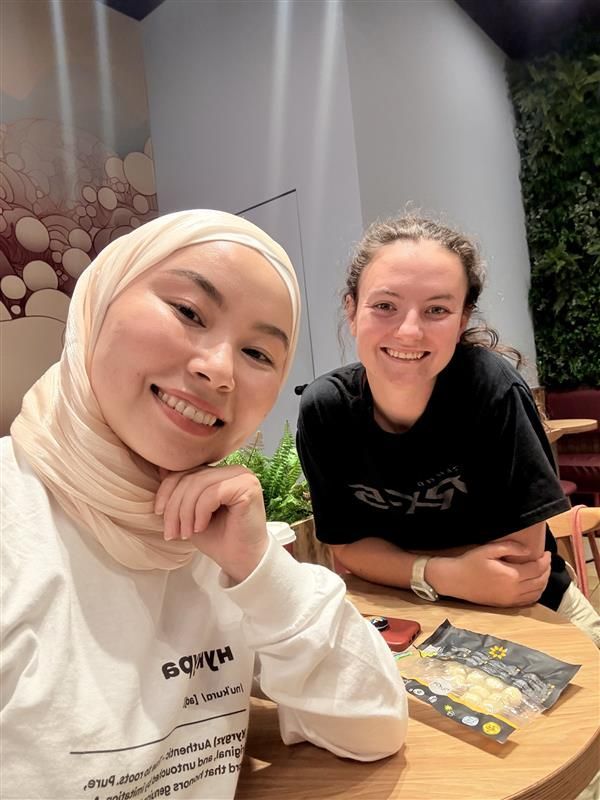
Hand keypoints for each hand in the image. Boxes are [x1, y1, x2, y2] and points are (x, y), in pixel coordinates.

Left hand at [155, 465, 268, 583]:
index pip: (186, 471)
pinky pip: (212, 493)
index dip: (166, 491)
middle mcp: (233, 470)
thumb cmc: (218, 539)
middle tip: (171, 532)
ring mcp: (242, 476)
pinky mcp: (248, 487)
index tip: (157, 514)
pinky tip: (200, 528)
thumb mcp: (190, 513)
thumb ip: (180, 491)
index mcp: (220, 473)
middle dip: (174, 507)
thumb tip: (161, 468)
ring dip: (185, 513)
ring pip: (198, 484)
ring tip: (185, 533)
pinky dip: (200, 513)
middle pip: (190, 478)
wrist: (241, 561)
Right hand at [428, 540, 550, 606]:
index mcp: (511, 575)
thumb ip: (510, 547)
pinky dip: (536, 593)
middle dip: (547, 570)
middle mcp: (514, 590)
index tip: (546, 552)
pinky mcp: (506, 605)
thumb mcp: (488, 550)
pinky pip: (528, 601)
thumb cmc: (470, 563)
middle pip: (540, 581)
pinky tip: (534, 585)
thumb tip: (528, 550)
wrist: (455, 580)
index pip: (537, 569)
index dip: (545, 560)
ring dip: (543, 582)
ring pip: (537, 593)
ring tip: (542, 571)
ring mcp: (511, 599)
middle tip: (546, 560)